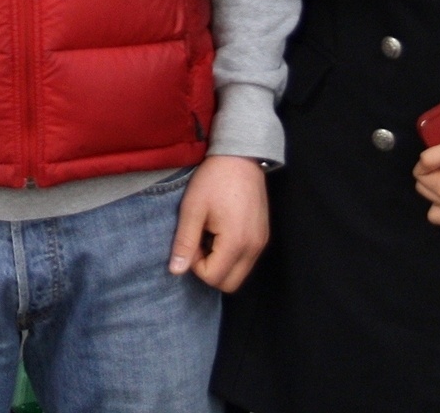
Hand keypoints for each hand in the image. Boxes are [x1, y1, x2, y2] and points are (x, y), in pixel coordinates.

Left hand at [168, 154, 268, 292]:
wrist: (240, 156)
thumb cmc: (213, 180)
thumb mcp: (192, 209)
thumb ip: (185, 242)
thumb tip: (176, 271)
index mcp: (236, 242)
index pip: (213, 277)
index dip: (195, 264)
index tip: (191, 239)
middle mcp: (254, 247)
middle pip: (229, 283)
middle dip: (209, 270)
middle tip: (199, 242)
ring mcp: (262, 242)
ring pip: (239, 273)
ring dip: (220, 262)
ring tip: (210, 235)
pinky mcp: (263, 236)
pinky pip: (246, 260)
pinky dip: (231, 255)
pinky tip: (221, 231)